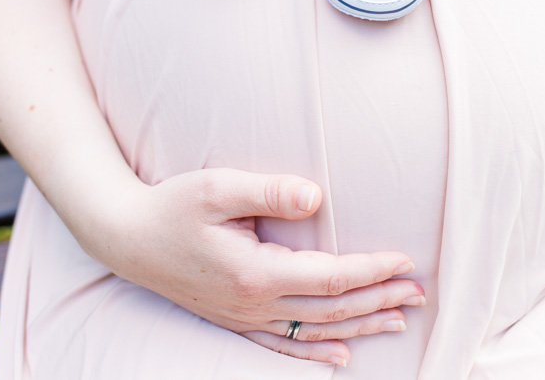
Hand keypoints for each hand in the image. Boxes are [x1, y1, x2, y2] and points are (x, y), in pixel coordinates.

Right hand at [90, 168, 422, 366]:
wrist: (125, 237)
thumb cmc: (171, 206)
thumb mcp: (216, 188)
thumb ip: (269, 191)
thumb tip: (317, 197)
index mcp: (256, 273)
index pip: (331, 278)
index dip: (372, 271)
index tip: (405, 261)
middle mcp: (253, 304)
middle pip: (332, 310)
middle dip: (380, 300)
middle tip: (419, 293)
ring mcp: (243, 318)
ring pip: (315, 331)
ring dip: (361, 326)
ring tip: (399, 320)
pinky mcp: (233, 320)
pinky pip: (282, 345)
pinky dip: (315, 352)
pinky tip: (340, 356)